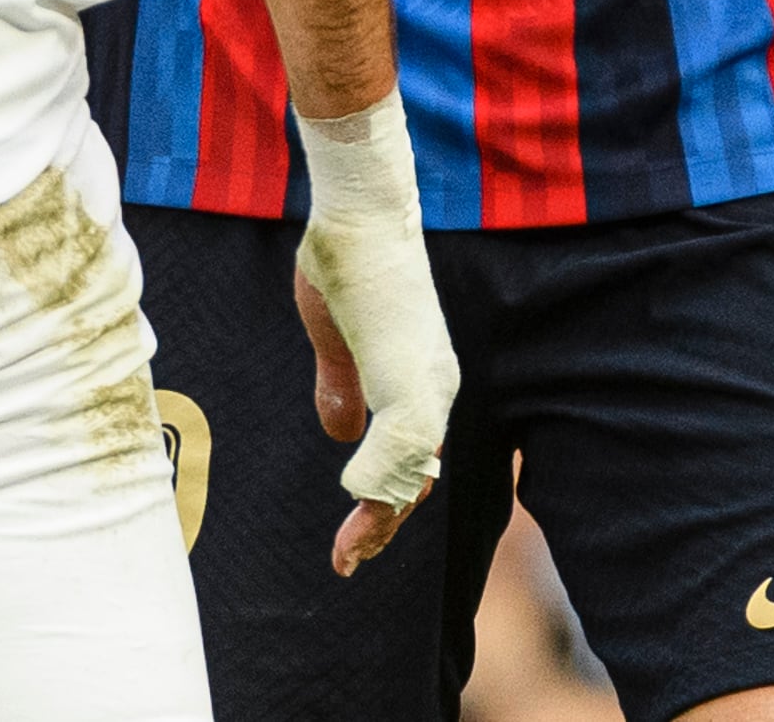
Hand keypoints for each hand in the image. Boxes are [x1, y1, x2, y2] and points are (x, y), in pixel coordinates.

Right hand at [292, 229, 455, 577]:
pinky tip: (351, 498)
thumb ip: (342, 384)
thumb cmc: (347, 262)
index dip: (383, 502)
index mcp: (421, 379)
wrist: (360, 211)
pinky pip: (402, 452)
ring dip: (379, 517)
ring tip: (349, 552)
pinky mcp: (410, 380)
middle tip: (347, 562)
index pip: (413, 460)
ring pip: (416, 475)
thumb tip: (340, 434)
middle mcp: (437, 387)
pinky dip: (378, 483)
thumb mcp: (336, 337)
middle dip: (383, 526)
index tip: (350, 540)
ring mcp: (428, 385)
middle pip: (420, 479)